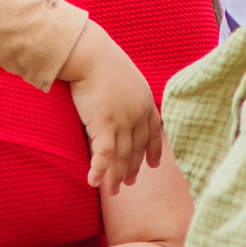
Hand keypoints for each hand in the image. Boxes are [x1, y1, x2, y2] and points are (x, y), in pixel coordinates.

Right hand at [58, 24, 160, 193]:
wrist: (91, 55)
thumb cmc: (104, 62)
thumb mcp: (127, 78)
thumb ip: (129, 94)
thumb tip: (122, 100)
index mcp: (145, 103)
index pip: (154, 133)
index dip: (153, 151)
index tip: (154, 166)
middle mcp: (137, 116)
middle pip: (137, 149)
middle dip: (133, 168)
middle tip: (129, 183)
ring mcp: (122, 122)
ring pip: (121, 157)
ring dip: (116, 176)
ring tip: (113, 191)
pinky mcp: (104, 125)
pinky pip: (103, 155)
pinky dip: (99, 171)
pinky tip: (93, 183)